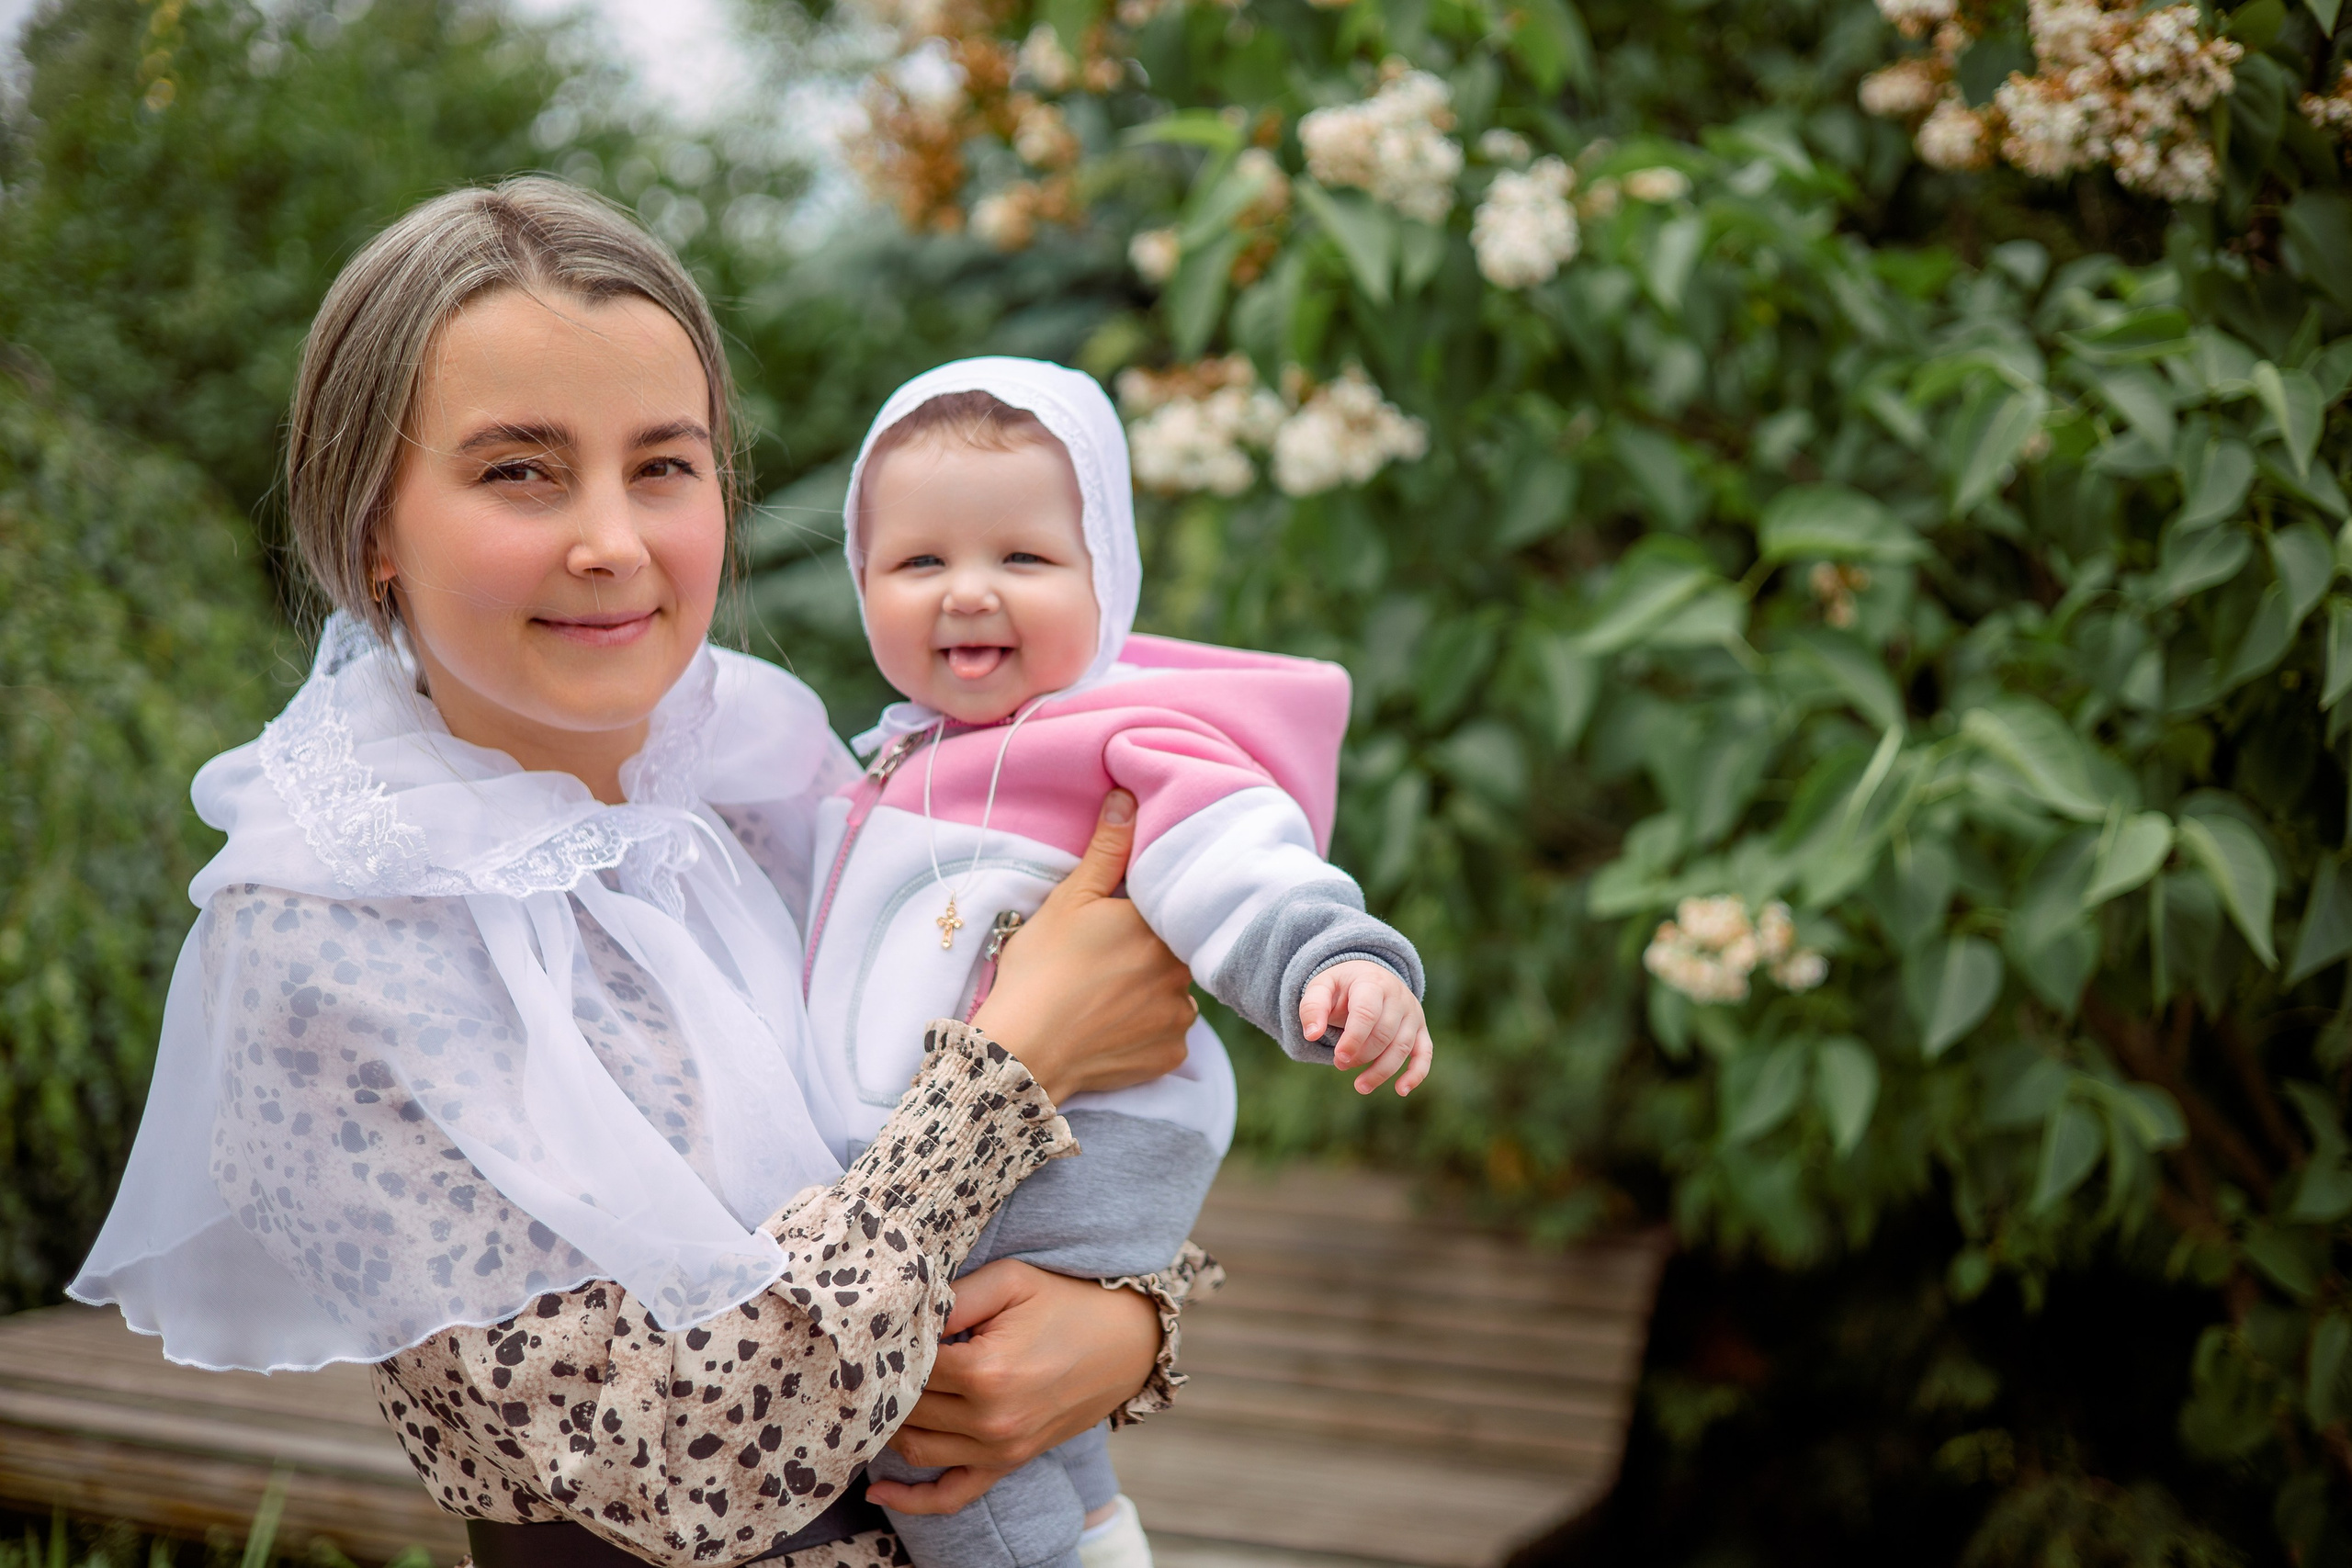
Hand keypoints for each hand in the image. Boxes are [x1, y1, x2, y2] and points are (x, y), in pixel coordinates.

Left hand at [868, 1260, 1159, 1514]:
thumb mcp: (1012, 1280)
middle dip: (883, 1385)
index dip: (886, 1348)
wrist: (1127, 1343)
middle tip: (865, 1361)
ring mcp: (1000, 1449)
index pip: (908, 1366)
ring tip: (874, 1399)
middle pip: (906, 1408)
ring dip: (891, 1426)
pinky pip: (952, 1496)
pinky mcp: (1008, 1464)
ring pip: (916, 1448)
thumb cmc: (1067, 1302)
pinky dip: (913, 1500)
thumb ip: (955, 1294)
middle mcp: (990, 1419)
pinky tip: (878, 1491)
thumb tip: (903, 1312)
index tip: (870, 1331)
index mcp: (986, 1371)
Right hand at [971, 790, 1194, 1103]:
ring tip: (1102, 996)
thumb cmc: (1040, 969)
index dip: (1137, 912)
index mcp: (1159, 923)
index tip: (1111, 924)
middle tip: (1099, 962)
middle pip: (1171, 948)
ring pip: (1172, 992)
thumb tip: (1129, 796)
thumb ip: (1107, 848)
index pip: (1165, 906)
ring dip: (1148, 991)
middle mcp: (1183, 969)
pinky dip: (1144, 1031)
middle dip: (1143, 951)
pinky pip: (1166, 1034)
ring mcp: (1180, 1016)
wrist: (1022, 1051)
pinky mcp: (1171, 1055)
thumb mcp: (1069, 900)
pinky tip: (1109, 1027)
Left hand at [1301, 959, 1432, 1095]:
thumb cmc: (1342, 986)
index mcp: (1372, 983)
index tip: (1338, 1058)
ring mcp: (1412, 1014)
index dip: (1354, 1039)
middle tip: (1339, 1064)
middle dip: (1361, 1055)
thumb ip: (1312, 1008)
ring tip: (1360, 1086)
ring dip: (1381, 1071)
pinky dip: (1416, 1074)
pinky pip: (1424, 1053)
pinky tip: (1401, 1090)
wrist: (1369, 975)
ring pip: (1402, 1047)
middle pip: (1384, 1034)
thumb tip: (1312, 1034)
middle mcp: (1398, 997)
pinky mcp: (1420, 1030)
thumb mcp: (1321, 987)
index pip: (1367, 1013)